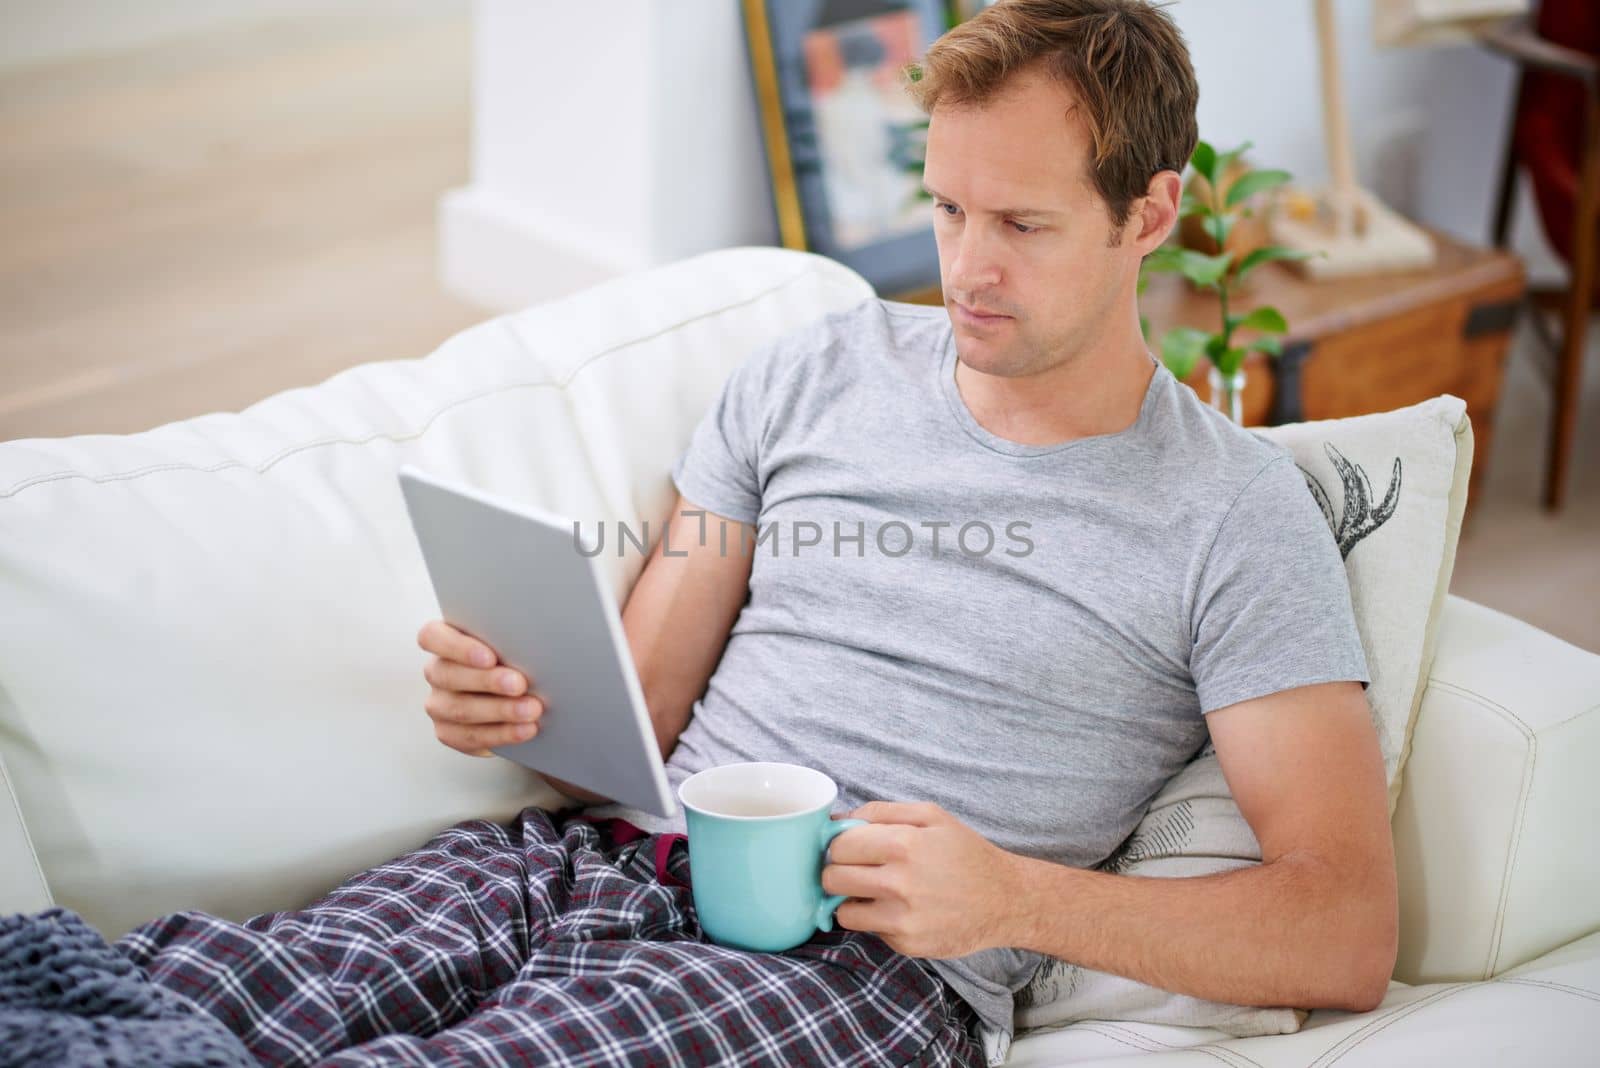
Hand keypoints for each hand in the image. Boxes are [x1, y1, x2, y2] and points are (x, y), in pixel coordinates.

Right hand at [416, 620, 542, 756]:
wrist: (516, 697)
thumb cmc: (512, 660)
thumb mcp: (510, 645)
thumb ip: (510, 641)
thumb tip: (535, 643)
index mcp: (444, 640)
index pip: (432, 637)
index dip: (457, 647)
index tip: (490, 657)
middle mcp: (437, 671)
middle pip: (449, 675)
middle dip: (488, 681)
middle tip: (519, 684)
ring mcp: (439, 704)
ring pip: (461, 709)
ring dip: (501, 710)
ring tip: (531, 709)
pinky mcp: (448, 732)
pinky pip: (470, 736)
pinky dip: (502, 733)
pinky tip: (525, 729)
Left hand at [822, 801, 1022, 958]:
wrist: (1005, 900)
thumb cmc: (966, 853)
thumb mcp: (932, 815)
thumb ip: (882, 811)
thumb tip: (838, 821)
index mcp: (904, 843)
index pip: (839, 845)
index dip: (839, 845)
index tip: (849, 848)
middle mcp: (900, 882)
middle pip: (832, 878)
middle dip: (837, 872)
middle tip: (855, 870)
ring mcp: (902, 917)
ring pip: (842, 910)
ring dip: (851, 901)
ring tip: (872, 892)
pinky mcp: (906, 943)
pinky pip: (869, 930)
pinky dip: (876, 920)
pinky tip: (898, 910)